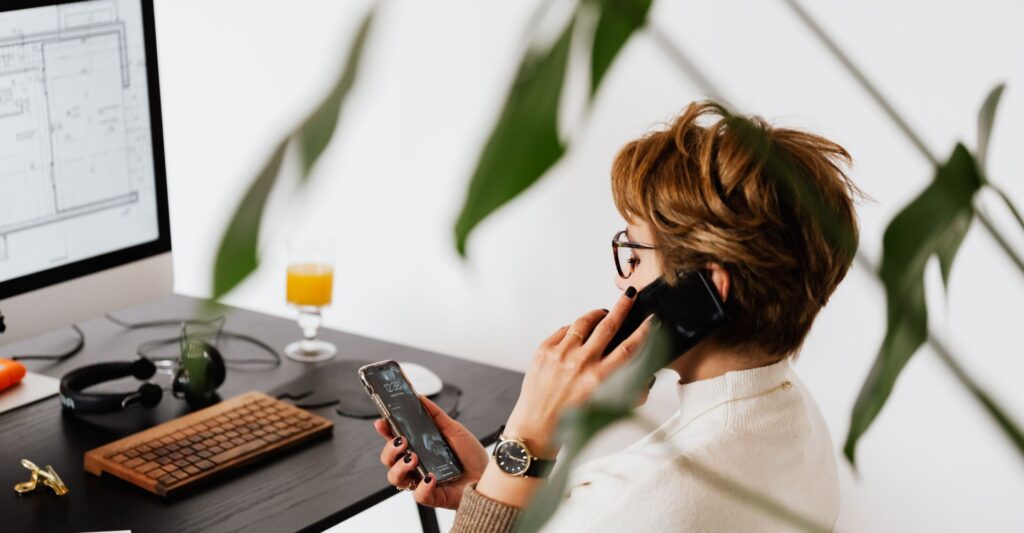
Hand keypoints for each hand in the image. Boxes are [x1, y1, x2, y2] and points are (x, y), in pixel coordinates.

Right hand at [373, 395, 488, 509]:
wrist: (489, 475)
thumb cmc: (471, 455)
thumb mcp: (454, 430)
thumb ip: (436, 415)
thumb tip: (420, 398)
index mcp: (418, 448)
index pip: (394, 439)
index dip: (385, 431)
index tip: (382, 422)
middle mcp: (416, 465)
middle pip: (388, 460)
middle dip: (389, 450)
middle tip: (402, 441)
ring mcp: (421, 481)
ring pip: (395, 478)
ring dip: (399, 467)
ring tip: (414, 457)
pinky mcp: (432, 496)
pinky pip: (418, 495)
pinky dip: (422, 486)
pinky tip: (431, 476)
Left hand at [504, 288, 652, 456]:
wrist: (536, 427)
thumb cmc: (571, 420)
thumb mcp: (606, 407)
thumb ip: (628, 390)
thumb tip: (644, 372)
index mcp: (599, 379)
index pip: (629, 347)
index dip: (644, 331)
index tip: (652, 320)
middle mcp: (581, 363)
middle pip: (608, 325)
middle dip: (622, 307)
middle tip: (629, 296)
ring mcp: (560, 354)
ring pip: (584, 322)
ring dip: (597, 315)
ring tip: (603, 313)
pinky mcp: (544, 350)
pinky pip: (564, 330)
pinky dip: (574, 330)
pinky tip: (578, 334)